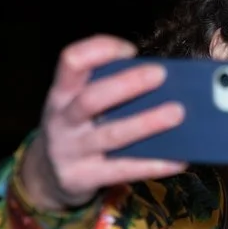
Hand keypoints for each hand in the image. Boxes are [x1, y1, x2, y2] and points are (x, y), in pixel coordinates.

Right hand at [19, 35, 187, 210]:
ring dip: (146, 123)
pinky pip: (124, 170)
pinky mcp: (84, 178)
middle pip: (91, 100)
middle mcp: (62, 120)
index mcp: (62, 93)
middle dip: (126, 85)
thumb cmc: (79, 127)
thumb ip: (111, 89)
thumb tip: (167, 81)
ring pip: (112, 136)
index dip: (98, 51)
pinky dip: (154, 165)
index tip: (129, 50)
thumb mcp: (79, 103)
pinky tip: (180, 159)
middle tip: (160, 74)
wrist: (47, 175)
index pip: (71, 63)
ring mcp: (71, 152)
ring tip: (177, 112)